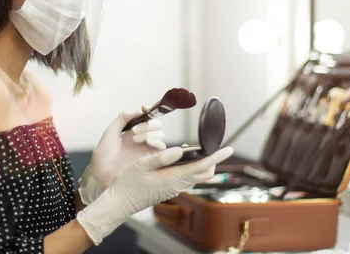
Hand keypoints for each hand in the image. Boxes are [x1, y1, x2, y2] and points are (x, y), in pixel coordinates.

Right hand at [76, 146, 233, 244]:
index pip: (201, 166)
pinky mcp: (170, 189)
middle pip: (204, 173)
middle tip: (214, 146)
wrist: (121, 203)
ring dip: (202, 164)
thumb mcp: (142, 165)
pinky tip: (184, 159)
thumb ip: (162, 157)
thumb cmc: (128, 184)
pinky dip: (192, 168)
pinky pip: (188, 178)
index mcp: (172, 178)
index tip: (228, 149)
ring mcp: (174, 189)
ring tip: (200, 149)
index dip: (216, 157)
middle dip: (213, 160)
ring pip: (197, 176)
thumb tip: (180, 150)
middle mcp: (177, 185)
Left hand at [78, 109, 166, 204]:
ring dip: (149, 133)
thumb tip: (137, 110)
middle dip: (147, 124)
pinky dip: (157, 141)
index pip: (146, 118)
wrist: (102, 174)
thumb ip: (122, 118)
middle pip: (156, 125)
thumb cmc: (103, 155)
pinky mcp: (151, 159)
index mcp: (132, 132)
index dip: (148, 111)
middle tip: (134, 131)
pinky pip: (161, 147)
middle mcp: (142, 139)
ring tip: (135, 139)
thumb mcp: (110, 132)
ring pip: (159, 134)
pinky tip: (148, 142)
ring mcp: (147, 149)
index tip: (144, 108)